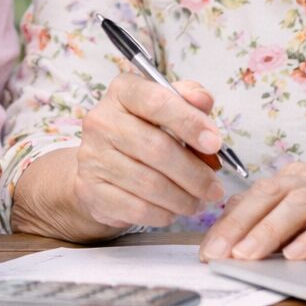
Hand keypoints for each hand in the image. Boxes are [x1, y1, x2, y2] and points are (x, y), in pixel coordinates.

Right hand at [69, 73, 225, 235]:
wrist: (100, 167)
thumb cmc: (142, 133)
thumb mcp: (165, 108)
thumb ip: (188, 100)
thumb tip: (204, 100)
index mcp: (122, 92)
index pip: (157, 101)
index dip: (190, 122)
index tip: (214, 143)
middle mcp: (101, 120)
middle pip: (157, 148)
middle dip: (194, 173)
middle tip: (214, 188)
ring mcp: (92, 156)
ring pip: (149, 183)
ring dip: (182, 198)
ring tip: (197, 201)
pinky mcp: (91, 190)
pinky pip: (136, 208)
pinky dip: (163, 213)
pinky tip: (173, 211)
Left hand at [198, 161, 305, 261]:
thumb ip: (284, 216)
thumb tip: (241, 239)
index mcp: (298, 176)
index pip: (253, 196)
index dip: (227, 221)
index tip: (207, 248)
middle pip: (268, 197)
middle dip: (238, 226)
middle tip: (216, 253)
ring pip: (297, 206)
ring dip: (268, 231)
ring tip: (247, 254)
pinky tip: (297, 255)